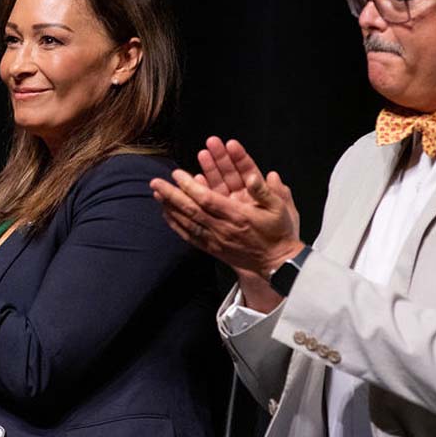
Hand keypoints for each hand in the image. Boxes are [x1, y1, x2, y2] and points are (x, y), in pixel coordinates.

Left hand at [150, 138, 303, 276]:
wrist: (277, 262)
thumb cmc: (278, 232)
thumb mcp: (280, 208)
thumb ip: (266, 190)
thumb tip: (256, 174)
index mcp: (238, 216)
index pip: (207, 199)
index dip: (190, 186)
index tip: (177, 174)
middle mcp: (224, 229)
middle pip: (191, 210)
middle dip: (172, 195)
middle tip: (155, 182)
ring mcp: (217, 241)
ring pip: (188, 223)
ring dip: (170, 208)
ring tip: (157, 195)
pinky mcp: (214, 249)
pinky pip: (191, 237)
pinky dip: (177, 226)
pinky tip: (167, 215)